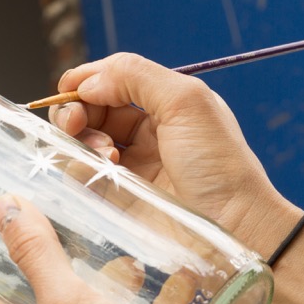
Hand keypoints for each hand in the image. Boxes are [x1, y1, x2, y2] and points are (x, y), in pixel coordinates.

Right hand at [50, 53, 287, 246]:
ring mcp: (129, 164)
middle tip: (75, 120)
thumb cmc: (220, 165)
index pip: (110, 80)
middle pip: (89, 108)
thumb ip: (135, 75)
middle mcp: (143, 131)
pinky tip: (105, 170)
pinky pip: (81, 174)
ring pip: (80, 139)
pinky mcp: (117, 196)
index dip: (86, 81)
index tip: (69, 89)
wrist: (234, 228)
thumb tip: (87, 82)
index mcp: (163, 103)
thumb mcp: (188, 101)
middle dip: (75, 109)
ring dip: (81, 138)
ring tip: (104, 153)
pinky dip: (80, 166)